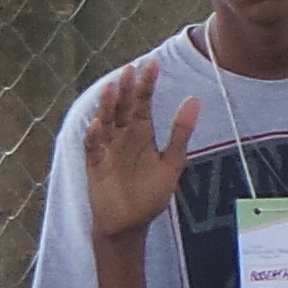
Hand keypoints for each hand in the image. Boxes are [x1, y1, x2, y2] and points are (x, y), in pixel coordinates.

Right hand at [77, 59, 200, 240]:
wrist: (129, 224)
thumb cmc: (150, 194)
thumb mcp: (172, 163)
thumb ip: (180, 132)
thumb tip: (195, 99)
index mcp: (143, 134)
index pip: (144, 103)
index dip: (147, 84)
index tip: (153, 63)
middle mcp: (123, 137)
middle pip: (123, 107)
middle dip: (126, 88)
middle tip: (130, 68)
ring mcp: (107, 150)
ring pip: (106, 121)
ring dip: (107, 105)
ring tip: (111, 87)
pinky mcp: (95, 165)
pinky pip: (92, 147)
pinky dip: (94, 136)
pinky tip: (98, 125)